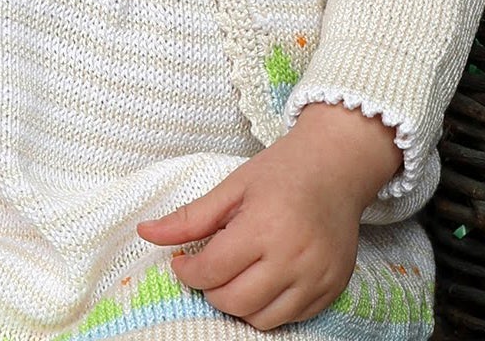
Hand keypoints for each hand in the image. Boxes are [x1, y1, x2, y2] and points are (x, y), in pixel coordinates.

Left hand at [135, 105, 401, 331]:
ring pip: (261, 319)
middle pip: (233, 301)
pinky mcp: (332, 288)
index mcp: (265, 226)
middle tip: (211, 266)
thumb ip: (190, 217)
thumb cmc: (283, 170)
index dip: (187, 271)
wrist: (339, 164)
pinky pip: (291, 318)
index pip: (212, 271)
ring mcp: (316, 277)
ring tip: (238, 273)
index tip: (183, 261)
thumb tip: (146, 232)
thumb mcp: (233, 185)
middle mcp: (293, 257)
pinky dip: (270, 307)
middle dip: (211, 289)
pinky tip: (264, 279)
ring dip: (239, 303)